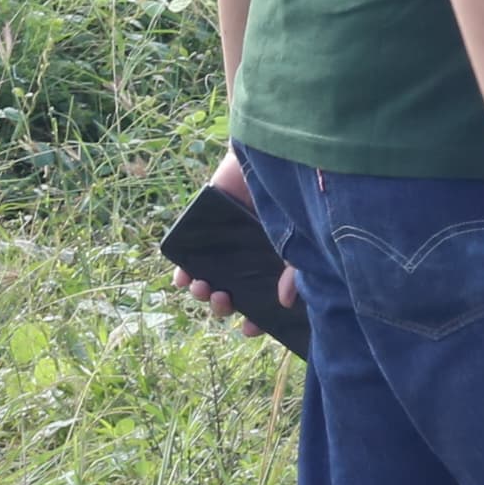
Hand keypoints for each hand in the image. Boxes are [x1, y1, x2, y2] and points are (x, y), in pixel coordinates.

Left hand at [171, 148, 300, 339]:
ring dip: (202, 291)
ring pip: (208, 277)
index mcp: (272, 264)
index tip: (250, 328)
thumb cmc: (293, 195)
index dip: (257, 319)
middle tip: (222, 300)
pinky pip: (188, 254)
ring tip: (203, 288)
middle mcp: (247, 258)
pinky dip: (183, 269)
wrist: (272, 156)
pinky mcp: (204, 228)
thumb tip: (285, 302)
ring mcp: (224, 244)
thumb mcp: (300, 236)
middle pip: (231, 292)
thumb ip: (295, 269)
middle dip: (222, 305)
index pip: (263, 300)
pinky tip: (183, 278)